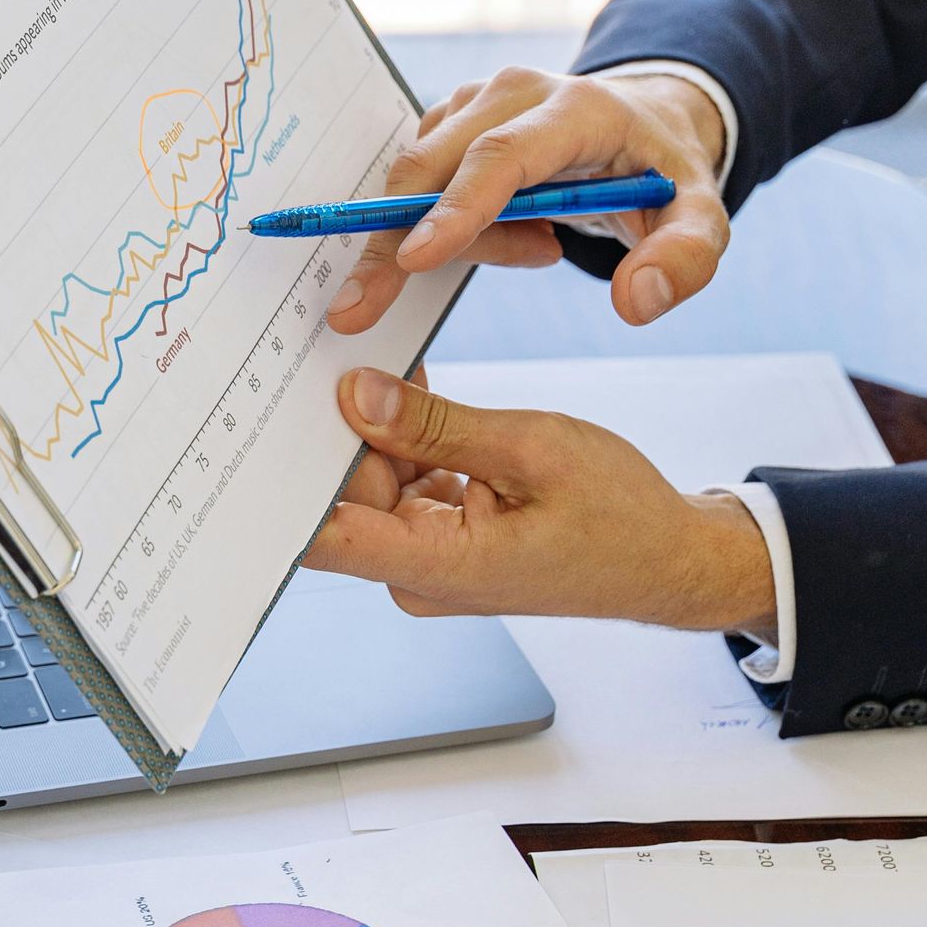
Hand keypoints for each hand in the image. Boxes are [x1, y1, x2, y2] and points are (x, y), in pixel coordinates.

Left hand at [303, 365, 776, 636]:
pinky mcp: (441, 541)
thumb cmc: (619, 515)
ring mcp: (429, 561)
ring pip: (373, 483)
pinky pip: (403, 485)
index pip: (321, 537)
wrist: (667, 559)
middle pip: (344, 494)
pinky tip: (418, 399)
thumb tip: (357, 396)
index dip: (280, 483)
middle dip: (342, 428)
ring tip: (390, 370)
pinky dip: (409, 443)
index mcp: (439, 567)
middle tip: (341, 353)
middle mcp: (420, 574)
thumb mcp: (531, 447)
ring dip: (381, 430)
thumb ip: (437, 426)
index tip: (260, 423)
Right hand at [326, 66, 729, 338]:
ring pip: (422, 179)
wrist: (643, 125)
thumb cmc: (664, 176)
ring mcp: (475, 101)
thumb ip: (685, 260)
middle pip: (433, 166)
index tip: (411, 259)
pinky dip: (453, 227)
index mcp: (576, 109)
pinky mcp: (452, 118)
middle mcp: (514, 91)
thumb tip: (635, 302)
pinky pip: (424, 184)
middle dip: (391, 240)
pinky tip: (520, 234)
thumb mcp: (701, 219)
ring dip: (455, 238)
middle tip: (358, 310)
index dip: (455, 208)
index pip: (502, 156)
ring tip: (540, 248)